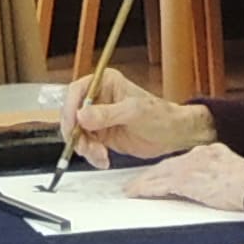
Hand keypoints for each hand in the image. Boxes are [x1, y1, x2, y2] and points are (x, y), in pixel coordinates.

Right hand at [66, 70, 210, 161]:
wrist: (173, 135)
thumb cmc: (160, 116)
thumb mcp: (133, 112)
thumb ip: (106, 114)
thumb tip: (81, 115)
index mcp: (105, 83)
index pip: (77, 92)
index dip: (69, 109)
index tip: (72, 127)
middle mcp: (99, 99)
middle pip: (72, 114)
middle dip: (77, 134)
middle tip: (86, 148)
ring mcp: (98, 118)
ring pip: (78, 133)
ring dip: (85, 148)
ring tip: (101, 156)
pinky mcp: (101, 135)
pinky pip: (87, 146)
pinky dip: (92, 155)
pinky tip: (103, 160)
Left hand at [114, 141, 243, 212]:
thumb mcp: (235, 174)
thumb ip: (220, 177)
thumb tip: (215, 188)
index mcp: (211, 152)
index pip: (183, 161)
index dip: (169, 169)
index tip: (160, 174)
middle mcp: (198, 155)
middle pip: (168, 165)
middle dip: (151, 174)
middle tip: (137, 182)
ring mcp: (192, 167)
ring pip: (160, 174)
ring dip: (144, 182)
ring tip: (131, 190)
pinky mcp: (187, 180)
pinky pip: (160, 185)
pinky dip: (145, 189)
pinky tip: (136, 193)